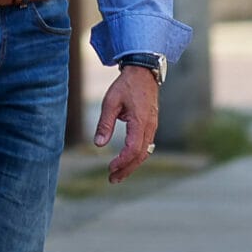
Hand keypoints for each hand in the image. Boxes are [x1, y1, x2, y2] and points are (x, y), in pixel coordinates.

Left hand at [93, 67, 160, 182]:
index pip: (133, 149)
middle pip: (140, 156)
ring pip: (144, 153)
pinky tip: (126, 161)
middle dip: (126, 169)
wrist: (143, 72)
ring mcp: (153, 127)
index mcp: (140, 122)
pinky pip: (146, 146)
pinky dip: (136, 156)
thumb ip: (105, 123)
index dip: (122, 162)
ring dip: (131, 165)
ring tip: (117, 175)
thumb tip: (98, 145)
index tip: (109, 168)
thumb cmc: (125, 85)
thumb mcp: (110, 101)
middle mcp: (150, 127)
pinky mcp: (151, 125)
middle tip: (112, 179)